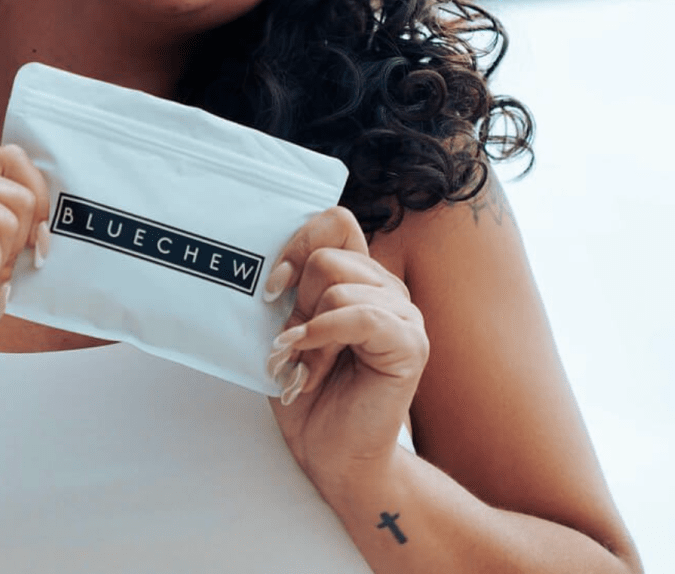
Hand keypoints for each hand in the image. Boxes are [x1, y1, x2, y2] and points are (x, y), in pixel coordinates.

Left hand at [264, 206, 427, 495]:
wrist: (329, 453)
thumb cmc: (306, 390)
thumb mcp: (287, 325)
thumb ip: (291, 286)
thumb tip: (263, 259)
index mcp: (360, 275)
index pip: (334, 222)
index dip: (297, 245)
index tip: (272, 287)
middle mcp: (385, 287)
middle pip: (327, 256)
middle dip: (299, 304)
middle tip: (294, 345)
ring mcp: (404, 313)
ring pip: (338, 286)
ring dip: (309, 333)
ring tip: (308, 368)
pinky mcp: (411, 343)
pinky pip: (361, 315)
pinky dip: (325, 335)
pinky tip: (311, 364)